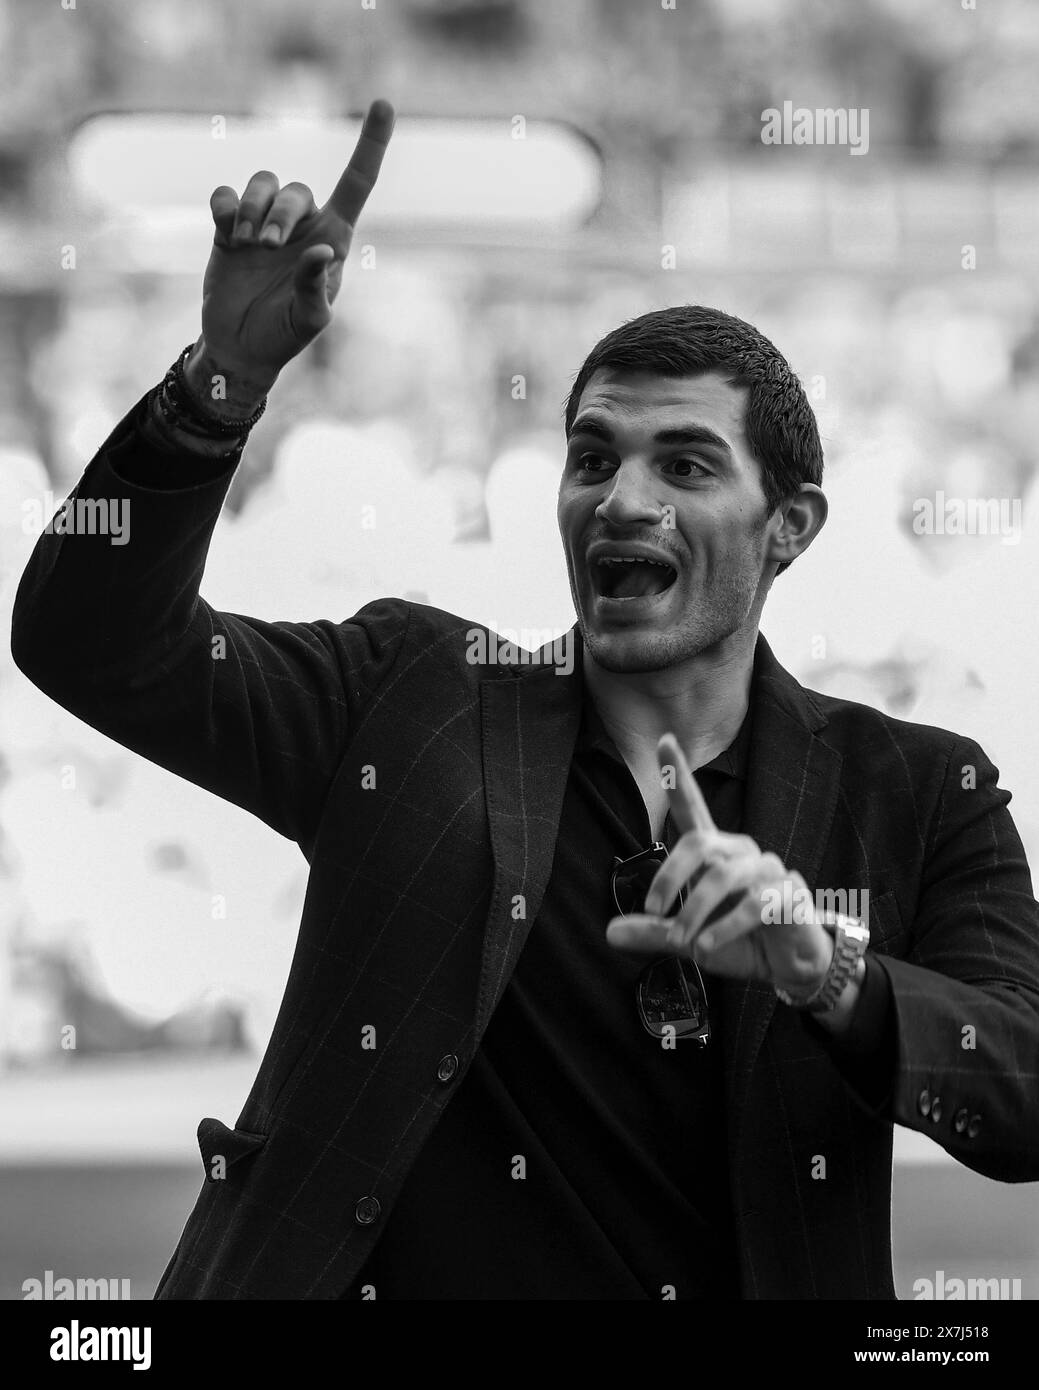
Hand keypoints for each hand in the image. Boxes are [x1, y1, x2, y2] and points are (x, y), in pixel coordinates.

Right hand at [191, 98, 395, 400]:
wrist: (240, 346)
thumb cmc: (284, 335)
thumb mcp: (309, 320)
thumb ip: (315, 288)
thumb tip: (321, 252)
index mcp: (332, 239)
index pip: (357, 183)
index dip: (370, 144)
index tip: (384, 104)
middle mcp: (301, 224)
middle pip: (296, 190)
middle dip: (281, 214)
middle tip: (268, 248)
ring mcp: (264, 223)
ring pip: (262, 183)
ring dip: (253, 210)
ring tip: (249, 246)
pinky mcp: (230, 228)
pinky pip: (225, 195)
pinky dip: (225, 208)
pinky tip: (227, 235)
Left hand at [605, 732, 833, 992]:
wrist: (791, 967)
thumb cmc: (741, 942)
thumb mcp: (690, 940)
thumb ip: (655, 933)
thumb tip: (609, 933)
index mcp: (716, 854)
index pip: (693, 807)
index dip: (679, 774)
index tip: (664, 739)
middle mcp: (741, 853)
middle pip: (698, 843)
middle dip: (669, 876)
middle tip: (654, 911)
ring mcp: (769, 871)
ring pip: (723, 875)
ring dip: (696, 910)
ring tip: (684, 942)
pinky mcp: (790, 894)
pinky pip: (754, 904)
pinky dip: (725, 927)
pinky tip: (707, 947)